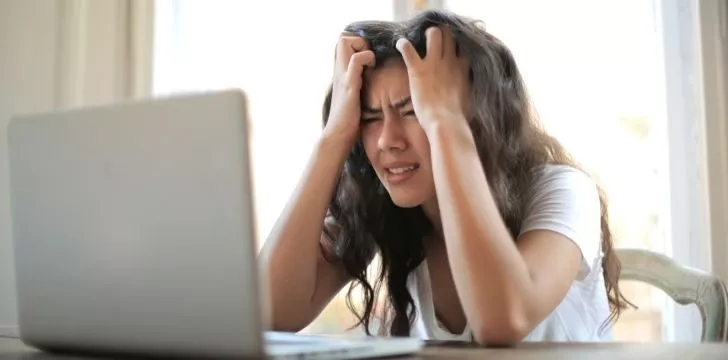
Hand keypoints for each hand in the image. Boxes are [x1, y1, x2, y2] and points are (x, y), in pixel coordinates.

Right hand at [322, 33, 375, 148]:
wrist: (338, 136)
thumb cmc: (348, 120)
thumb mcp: (353, 96)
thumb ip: (357, 85)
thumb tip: (371, 82)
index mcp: (341, 73)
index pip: (343, 43)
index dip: (357, 43)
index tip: (368, 58)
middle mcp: (339, 71)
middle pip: (342, 38)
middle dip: (359, 41)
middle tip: (369, 58)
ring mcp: (343, 76)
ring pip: (345, 43)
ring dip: (362, 47)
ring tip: (370, 63)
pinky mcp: (349, 85)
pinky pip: (356, 61)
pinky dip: (366, 58)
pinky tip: (372, 69)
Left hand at [396, 27, 468, 130]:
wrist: (446, 122)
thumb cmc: (457, 117)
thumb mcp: (467, 99)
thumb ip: (465, 89)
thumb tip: (463, 94)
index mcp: (462, 69)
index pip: (462, 47)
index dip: (455, 45)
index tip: (449, 49)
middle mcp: (450, 61)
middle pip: (448, 34)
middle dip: (440, 34)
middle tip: (432, 40)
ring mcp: (434, 63)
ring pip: (433, 33)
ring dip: (426, 34)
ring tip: (419, 39)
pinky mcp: (418, 70)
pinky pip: (407, 48)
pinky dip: (402, 44)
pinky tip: (400, 44)